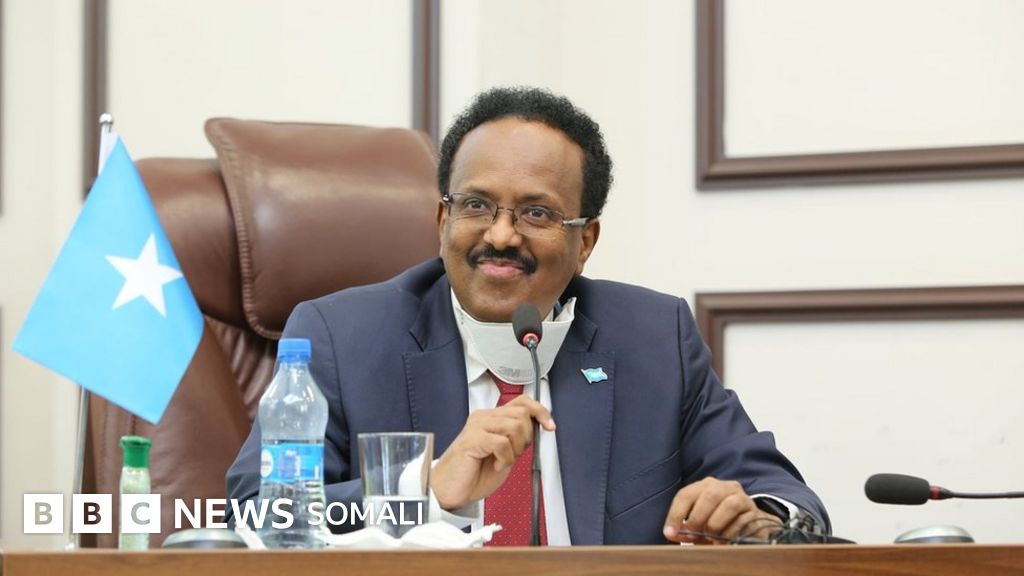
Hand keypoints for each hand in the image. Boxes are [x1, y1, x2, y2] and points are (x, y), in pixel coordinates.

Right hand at [430, 395, 555, 509]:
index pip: (521, 402)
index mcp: (491, 418)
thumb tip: (539, 428)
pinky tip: (495, 465)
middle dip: (527, 437)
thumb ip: (517, 439)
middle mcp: (483, 417)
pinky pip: (502, 443)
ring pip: (514, 426)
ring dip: (515, 449)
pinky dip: (505, 458)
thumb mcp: (505, 454)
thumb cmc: (474, 474)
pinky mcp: (472, 439)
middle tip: (514, 454)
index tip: (550, 426)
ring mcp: (477, 426)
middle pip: (522, 414)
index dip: (540, 411)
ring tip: (502, 460)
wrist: (449, 490)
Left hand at [662, 477, 782, 544]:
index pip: (686, 494)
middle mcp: (725, 487)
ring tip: (710, 538)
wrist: (748, 525)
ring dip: (716, 524)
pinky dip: (730, 533)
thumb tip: (671, 534)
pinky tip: (723, 541)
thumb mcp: (698, 523)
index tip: (670, 533)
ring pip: (730, 504)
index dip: (675, 514)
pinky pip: (743, 521)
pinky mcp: (755, 512)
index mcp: (706, 486)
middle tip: (692, 535)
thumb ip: (685, 527)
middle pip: (710, 495)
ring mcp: (742, 498)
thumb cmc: (717, 522)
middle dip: (697, 517)